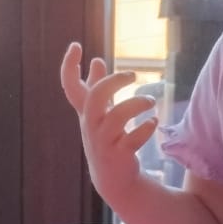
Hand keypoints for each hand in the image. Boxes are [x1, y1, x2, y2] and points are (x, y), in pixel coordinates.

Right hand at [61, 43, 158, 203]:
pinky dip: (145, 128)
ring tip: (151, 102)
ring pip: (117, 117)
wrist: (112, 177)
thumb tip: (95, 61)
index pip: (70, 87)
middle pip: (95, 98)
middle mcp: (91, 125)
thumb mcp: (100, 112)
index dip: (69, 66)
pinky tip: (153, 122)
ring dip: (137, 104)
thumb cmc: (107, 139)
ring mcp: (104, 141)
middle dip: (114, 82)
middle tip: (133, 75)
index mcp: (86, 112)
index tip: (76, 46)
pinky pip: (132, 139)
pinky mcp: (119, 155)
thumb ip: (97, 87)